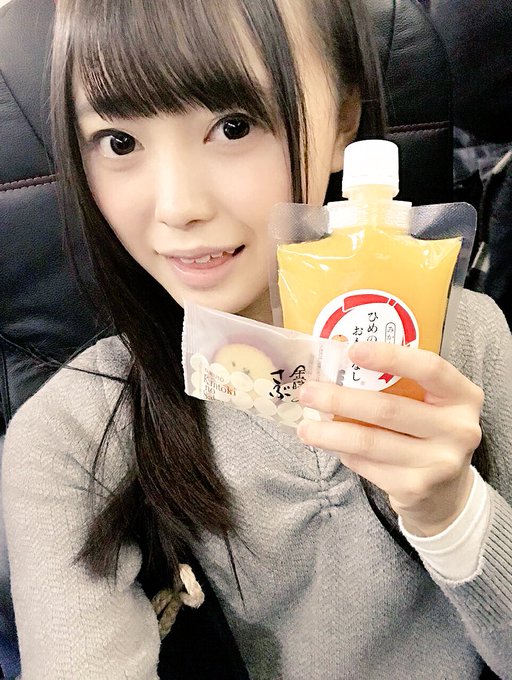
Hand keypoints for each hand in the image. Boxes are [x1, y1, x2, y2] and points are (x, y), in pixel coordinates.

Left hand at [297, 342, 483, 535]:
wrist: (448, 494)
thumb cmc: (428, 435)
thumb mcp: (429, 405)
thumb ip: (399, 387)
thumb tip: (337, 369)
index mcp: (463, 397)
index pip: (429, 368)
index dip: (390, 357)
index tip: (351, 350)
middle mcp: (459, 429)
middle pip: (388, 408)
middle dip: (339, 399)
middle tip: (307, 393)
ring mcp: (439, 462)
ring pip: (370, 441)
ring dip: (329, 433)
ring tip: (304, 429)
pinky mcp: (417, 487)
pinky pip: (367, 464)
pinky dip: (344, 453)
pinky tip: (331, 446)